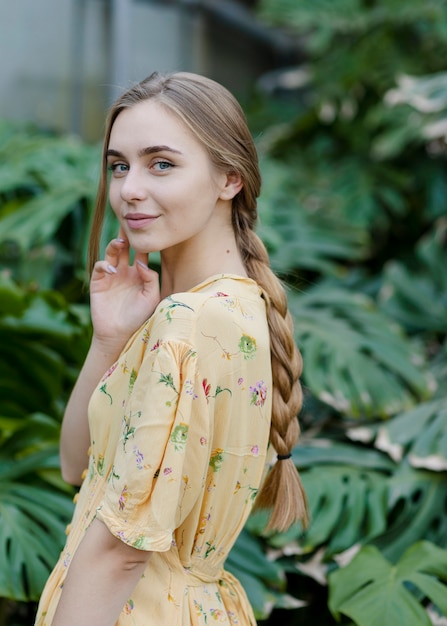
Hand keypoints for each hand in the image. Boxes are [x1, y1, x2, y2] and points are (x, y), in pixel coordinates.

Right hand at [89, 229, 159, 351]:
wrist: (119, 334)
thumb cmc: (139, 317)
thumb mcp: (151, 298)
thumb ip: (151, 278)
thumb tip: (141, 261)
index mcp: (139, 274)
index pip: (142, 252)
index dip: (144, 241)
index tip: (148, 229)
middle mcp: (125, 271)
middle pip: (125, 248)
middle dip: (126, 236)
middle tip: (128, 224)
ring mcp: (111, 275)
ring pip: (111, 253)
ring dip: (114, 245)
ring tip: (120, 242)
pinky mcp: (98, 282)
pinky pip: (100, 267)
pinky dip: (104, 264)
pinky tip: (112, 269)